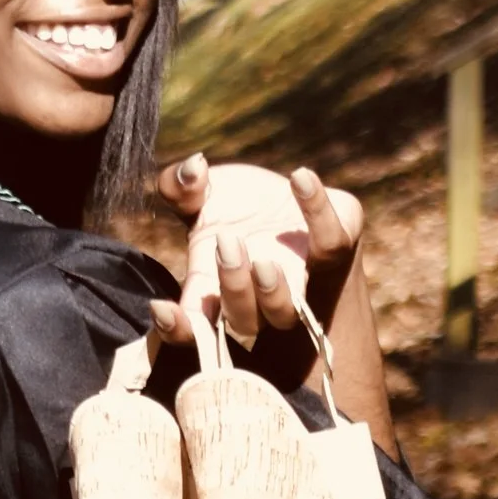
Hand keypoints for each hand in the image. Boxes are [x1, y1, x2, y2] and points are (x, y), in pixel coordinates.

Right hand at [150, 157, 366, 353]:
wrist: (295, 196)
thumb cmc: (238, 204)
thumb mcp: (201, 192)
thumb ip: (180, 186)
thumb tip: (193, 170)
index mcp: (215, 290)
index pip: (194, 326)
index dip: (178, 328)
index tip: (162, 309)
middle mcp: (257, 299)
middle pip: (244, 321)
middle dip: (234, 289)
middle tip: (227, 244)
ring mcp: (299, 282)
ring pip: (285, 311)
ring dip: (273, 291)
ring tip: (264, 260)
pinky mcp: (336, 250)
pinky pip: (331, 242)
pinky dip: (316, 210)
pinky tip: (300, 177)